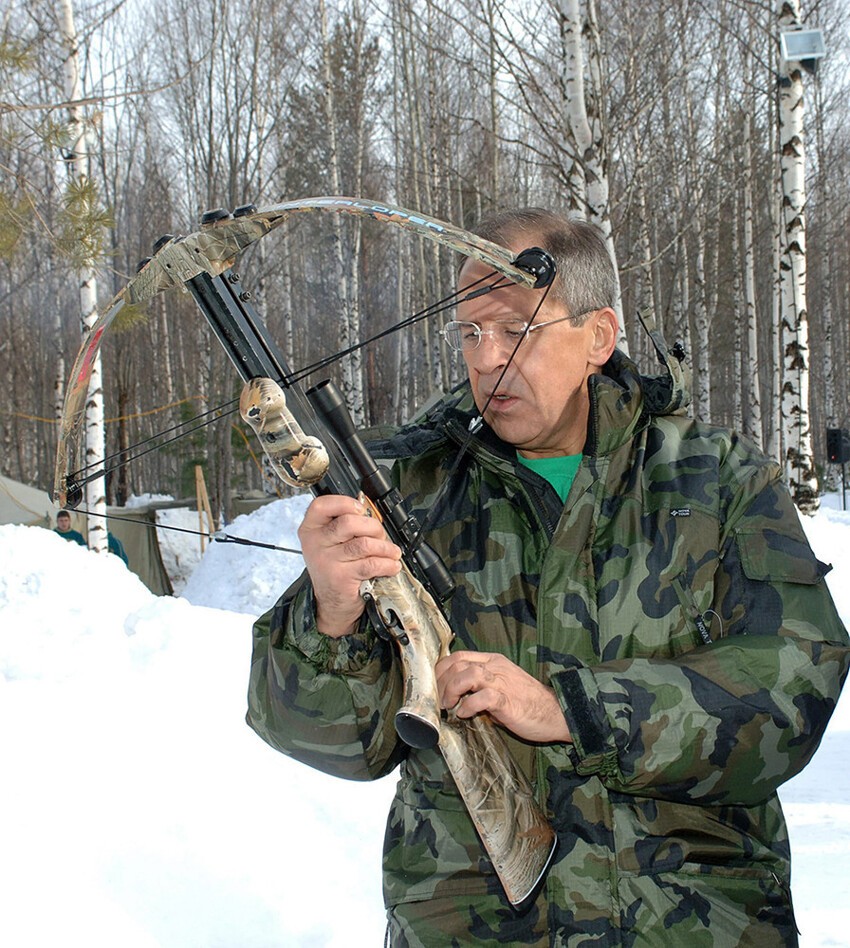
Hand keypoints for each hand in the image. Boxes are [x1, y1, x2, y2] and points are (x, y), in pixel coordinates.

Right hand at [298, 494, 401, 637]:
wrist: (331, 603)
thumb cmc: (336, 568)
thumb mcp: (331, 543)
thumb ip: (345, 525)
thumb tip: (371, 513)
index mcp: (310, 529)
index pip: (321, 505)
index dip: (345, 503)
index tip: (361, 508)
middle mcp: (315, 543)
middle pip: (349, 522)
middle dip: (373, 527)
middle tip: (380, 536)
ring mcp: (326, 561)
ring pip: (364, 543)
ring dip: (385, 547)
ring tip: (391, 552)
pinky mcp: (340, 577)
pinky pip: (371, 564)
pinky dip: (387, 564)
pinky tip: (391, 565)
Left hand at [435, 651, 571, 743]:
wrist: (557, 712)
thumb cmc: (529, 702)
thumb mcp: (502, 685)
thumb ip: (481, 685)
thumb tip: (457, 696)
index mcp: (494, 661)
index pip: (458, 656)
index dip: (441, 670)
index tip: (435, 686)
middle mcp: (496, 667)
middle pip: (458, 663)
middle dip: (441, 682)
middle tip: (440, 700)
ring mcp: (502, 682)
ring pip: (467, 673)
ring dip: (451, 690)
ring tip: (449, 705)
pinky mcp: (508, 701)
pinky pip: (483, 697)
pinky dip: (468, 704)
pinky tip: (465, 714)